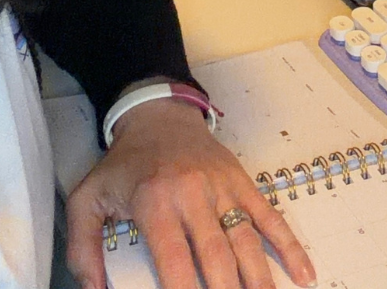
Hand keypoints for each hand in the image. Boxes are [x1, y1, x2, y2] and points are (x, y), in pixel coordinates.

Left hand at [66, 98, 316, 288]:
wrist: (158, 114)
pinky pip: (269, 216)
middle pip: (217, 257)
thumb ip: (82, 249)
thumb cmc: (124, 165)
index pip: (174, 262)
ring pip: (247, 241)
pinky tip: (304, 273)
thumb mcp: (87, 199)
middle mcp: (193, 196)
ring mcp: (223, 188)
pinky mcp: (243, 182)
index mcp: (155, 203)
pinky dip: (290, 245)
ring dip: (260, 280)